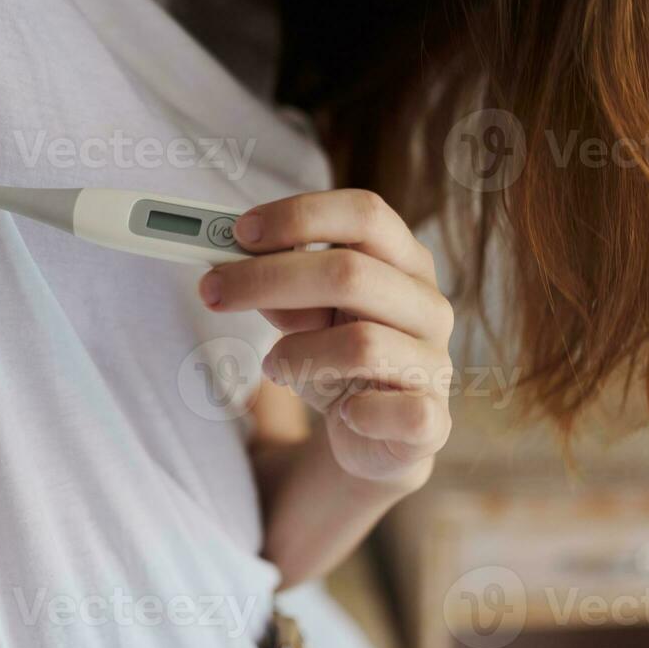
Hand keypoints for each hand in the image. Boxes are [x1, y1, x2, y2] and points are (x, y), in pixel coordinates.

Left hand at [198, 190, 453, 490]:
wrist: (377, 434)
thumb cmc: (338, 357)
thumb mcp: (307, 314)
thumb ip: (282, 287)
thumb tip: (235, 267)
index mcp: (405, 260)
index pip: (364, 213)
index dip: (299, 216)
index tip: (240, 232)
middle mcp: (429, 304)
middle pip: (350, 273)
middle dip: (267, 278)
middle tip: (211, 290)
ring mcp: (436, 363)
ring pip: (360, 343)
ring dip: (296, 353)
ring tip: (274, 365)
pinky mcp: (433, 421)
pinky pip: (395, 411)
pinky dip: (355, 413)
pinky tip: (343, 414)